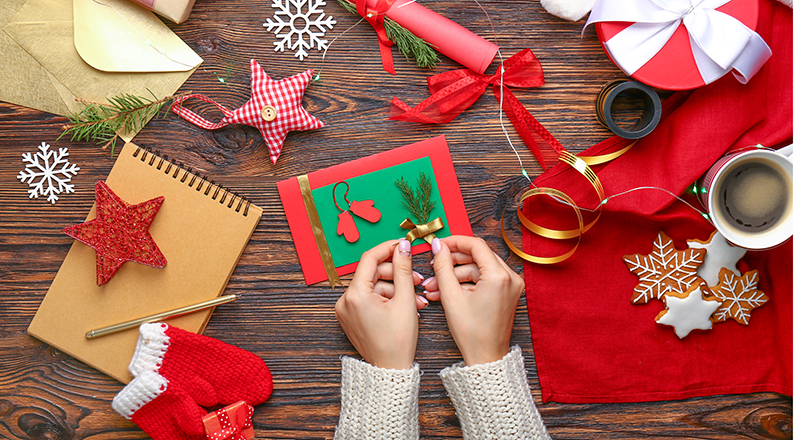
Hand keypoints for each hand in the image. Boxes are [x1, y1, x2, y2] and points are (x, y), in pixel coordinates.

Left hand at [334, 239, 426, 368]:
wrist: (390, 371)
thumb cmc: (398, 341)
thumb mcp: (405, 300)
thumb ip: (403, 269)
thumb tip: (403, 246)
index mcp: (355, 295)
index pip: (370, 258)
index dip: (388, 248)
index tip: (404, 244)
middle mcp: (344, 301)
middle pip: (372, 273)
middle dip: (396, 274)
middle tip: (417, 279)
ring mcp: (345, 310)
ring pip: (372, 286)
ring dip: (395, 288)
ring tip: (416, 299)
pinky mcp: (349, 317)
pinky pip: (368, 298)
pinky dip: (386, 298)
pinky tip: (403, 305)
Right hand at [423, 236, 523, 365]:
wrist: (486, 357)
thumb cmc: (471, 333)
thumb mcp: (451, 297)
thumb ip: (443, 267)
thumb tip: (437, 246)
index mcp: (499, 276)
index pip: (476, 245)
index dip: (454, 242)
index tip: (438, 245)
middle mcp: (510, 278)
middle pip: (478, 256)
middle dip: (452, 262)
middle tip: (433, 266)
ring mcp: (511, 285)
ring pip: (479, 269)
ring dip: (456, 275)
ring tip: (433, 286)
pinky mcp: (507, 293)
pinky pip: (484, 279)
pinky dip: (466, 283)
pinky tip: (446, 292)